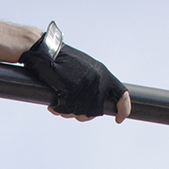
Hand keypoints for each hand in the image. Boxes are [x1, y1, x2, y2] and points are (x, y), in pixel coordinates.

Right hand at [17, 24, 131, 121]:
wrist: (45, 50)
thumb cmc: (62, 59)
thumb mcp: (86, 68)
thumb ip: (94, 82)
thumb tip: (96, 101)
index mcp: (103, 74)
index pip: (121, 94)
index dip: (123, 108)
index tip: (120, 118)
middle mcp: (97, 81)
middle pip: (96, 111)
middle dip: (84, 114)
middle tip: (71, 108)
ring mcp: (83, 86)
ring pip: (80, 113)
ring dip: (68, 112)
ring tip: (60, 102)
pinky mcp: (69, 91)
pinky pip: (66, 110)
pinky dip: (58, 109)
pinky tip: (53, 103)